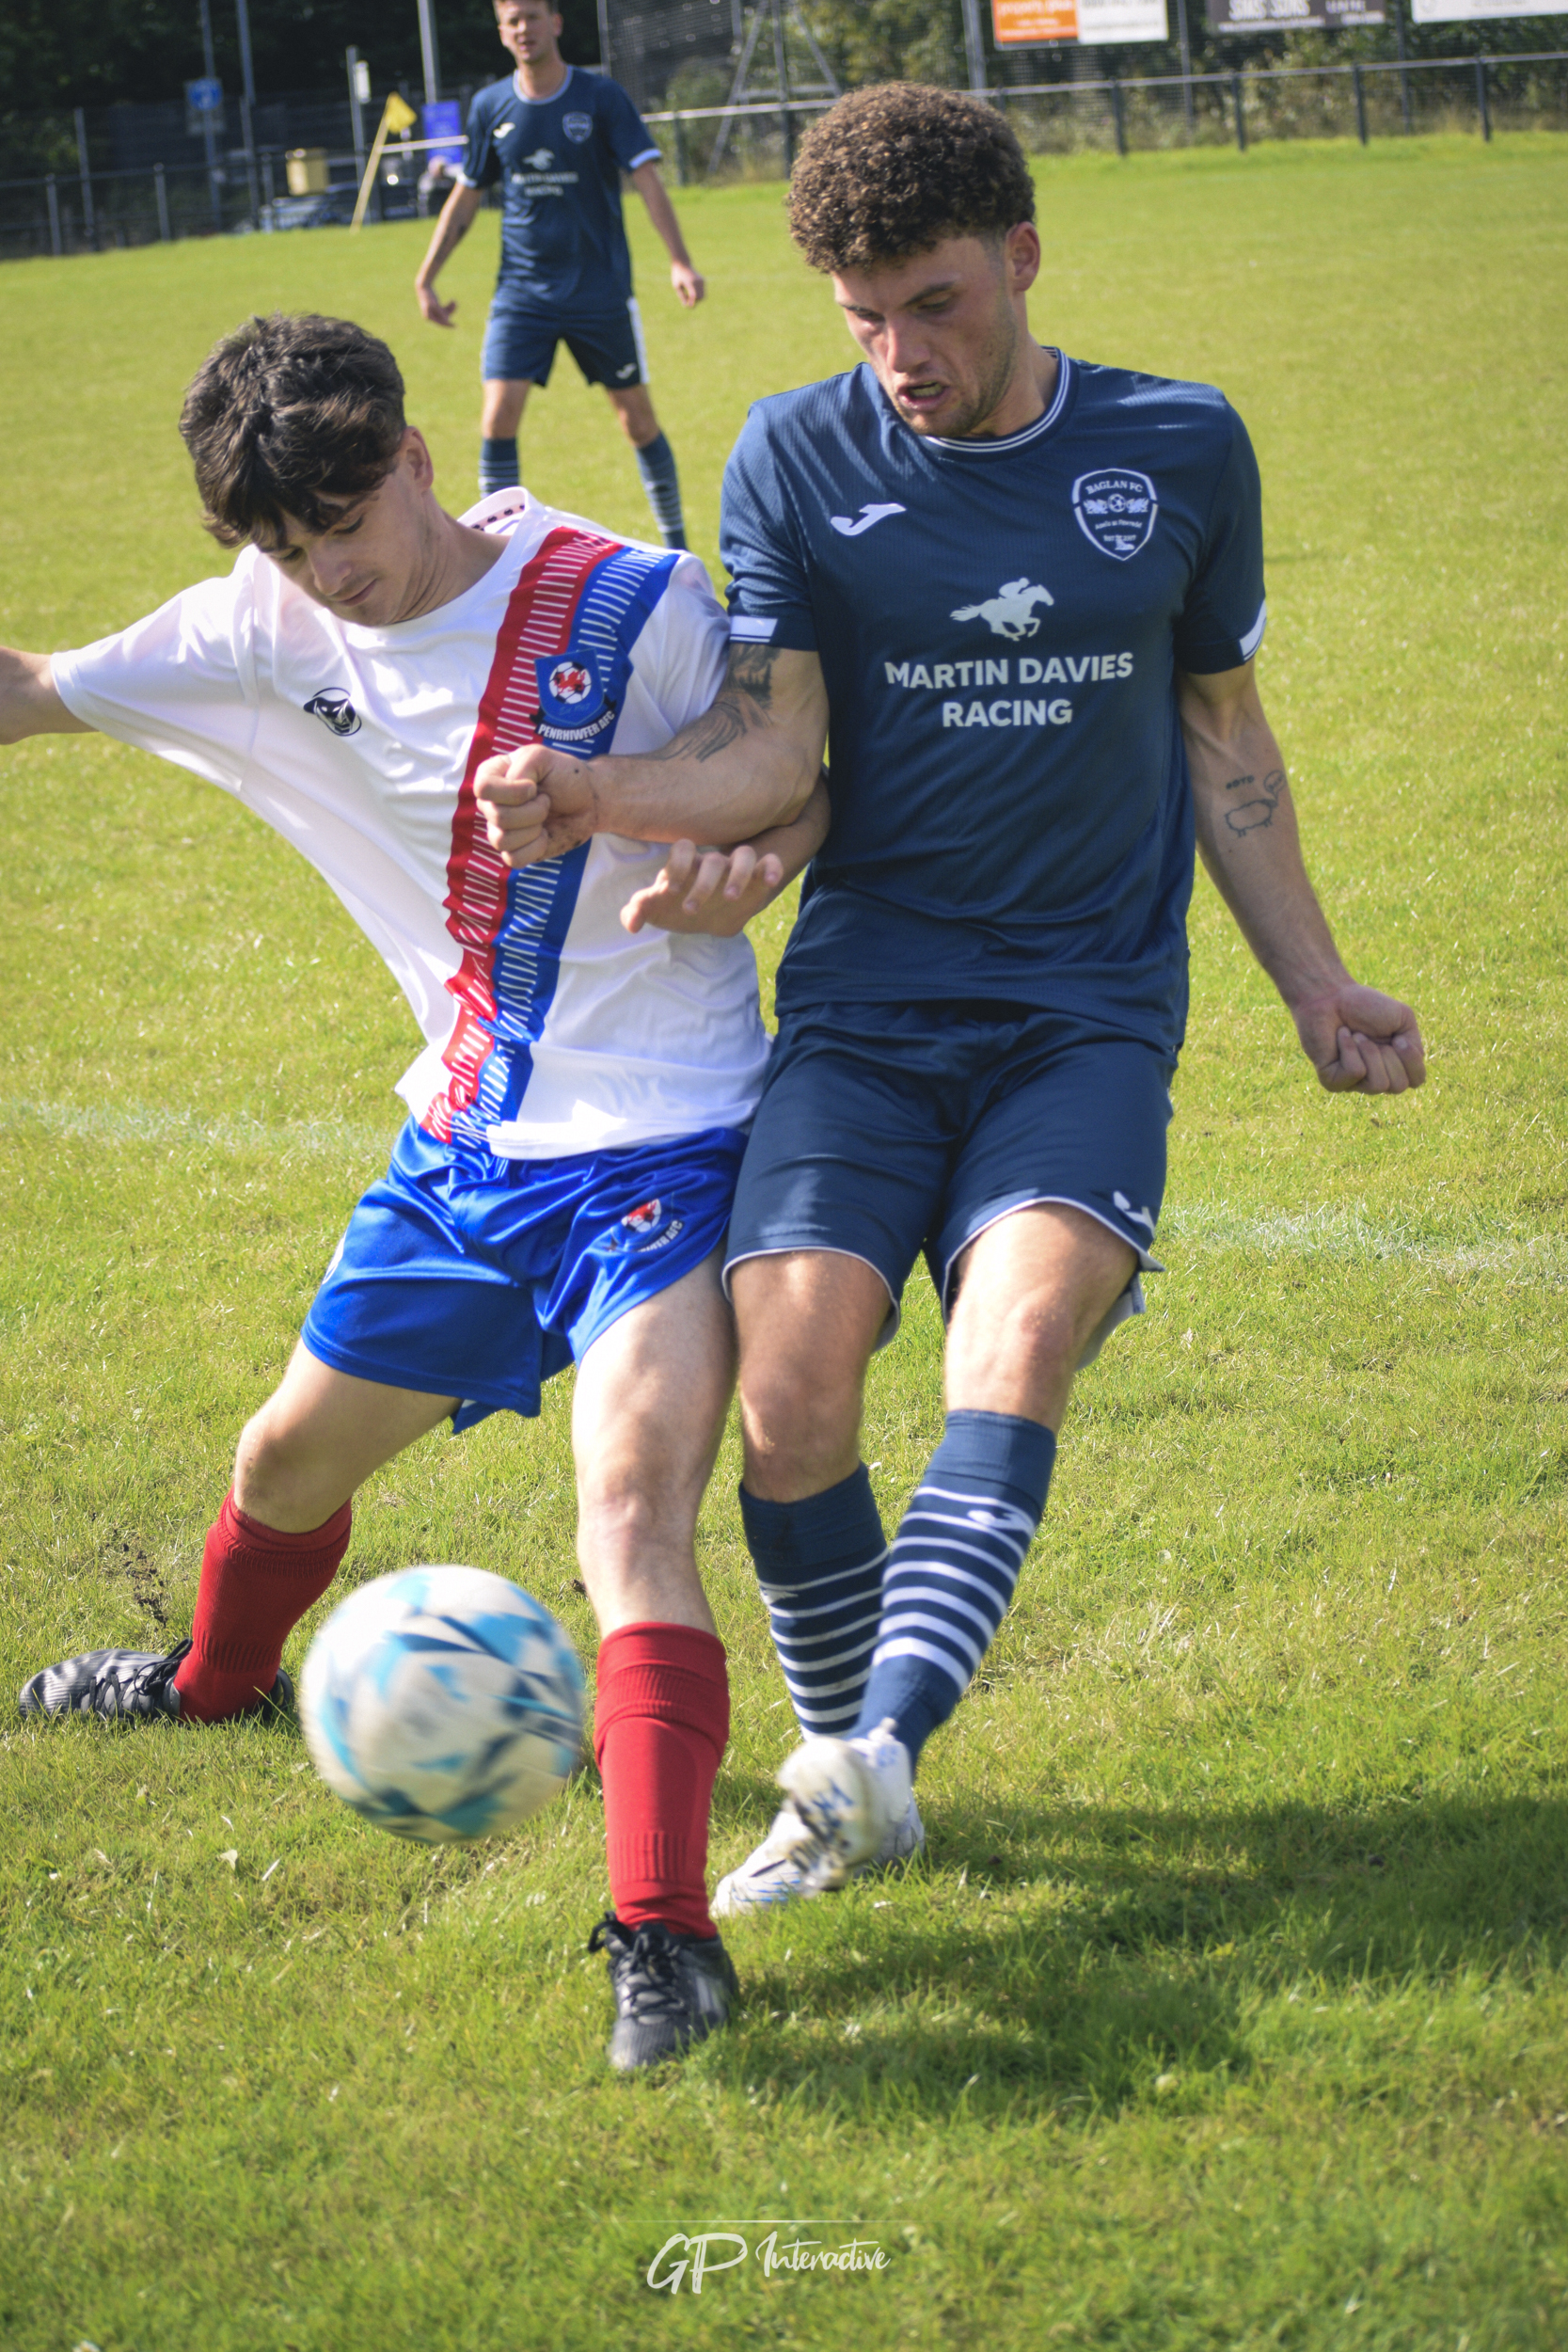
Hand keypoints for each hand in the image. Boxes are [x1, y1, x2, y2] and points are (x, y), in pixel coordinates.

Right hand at [416, 283, 456, 327]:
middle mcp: (430, 316)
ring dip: (451, 309)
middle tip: (455, 303)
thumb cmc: (428, 295)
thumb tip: (446, 320)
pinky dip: (449, 306)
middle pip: (443, 318)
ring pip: (445, 313)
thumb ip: (440, 312)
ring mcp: (433, 312)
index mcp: (428, 317)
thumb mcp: (435, 304)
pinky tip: (453, 301)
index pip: (440, 323)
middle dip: (450, 312)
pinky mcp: (436, 307)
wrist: (424, 286)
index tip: (455, 325)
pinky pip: (444, 309)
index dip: (448, 324)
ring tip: (454, 301)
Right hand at [475, 747, 599, 866]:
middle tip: (546, 801)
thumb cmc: (565, 776)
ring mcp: (500, 828)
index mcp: (492, 775)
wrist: (588, 801)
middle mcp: (491, 803)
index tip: (534, 787)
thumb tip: (510, 798)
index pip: (483, 788)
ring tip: (544, 817)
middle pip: (497, 816)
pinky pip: (512, 859)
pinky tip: (544, 835)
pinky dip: (535, 848)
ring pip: (501, 840)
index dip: (512, 791)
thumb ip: (522, 768)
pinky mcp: (514, 849)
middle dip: (532, 811)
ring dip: (533, 829)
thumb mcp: (543, 758)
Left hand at [621, 840, 783, 935]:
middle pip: (711, 860)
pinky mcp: (757, 880)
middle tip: (690, 910)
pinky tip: (771, 880)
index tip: (669, 891)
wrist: (708, 916)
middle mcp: (712, 863)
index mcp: (687, 865)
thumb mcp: (659, 911)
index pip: (682, 849)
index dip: (676, 866)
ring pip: (744, 855)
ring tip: (730, 898)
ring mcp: (736, 869)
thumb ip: (640, 911)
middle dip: (702, 885)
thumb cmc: (677, 905)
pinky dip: (772, 867)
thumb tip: (631, 924)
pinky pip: (769, 862)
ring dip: (738, 875)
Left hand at [670, 261, 703, 308]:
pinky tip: (691, 290)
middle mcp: (697, 281)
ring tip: (688, 294)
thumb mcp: (676, 286)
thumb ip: (681, 296)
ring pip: (703, 295)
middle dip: (695, 302)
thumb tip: (686, 305)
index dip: (692, 302)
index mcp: (690, 282)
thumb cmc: (678, 275)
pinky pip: (702, 292)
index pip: (694, 295)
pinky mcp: (703, 280)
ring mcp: (701, 281)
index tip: (688, 307)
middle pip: (700, 297)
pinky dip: (698, 294)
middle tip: (688, 300)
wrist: (682, 264)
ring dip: (697, 299)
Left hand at [1291, 982, 1426, 1094]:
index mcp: (1396, 1066)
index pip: (1417, 1081)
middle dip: (1388, 1055)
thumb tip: (1411, 1080)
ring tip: (1356, 1035)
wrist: (1331, 996)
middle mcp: (1376, 1079)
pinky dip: (1350, 1048)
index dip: (1411, 1059)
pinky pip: (1354, 1072)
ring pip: (1378, 1084)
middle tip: (1371, 1036)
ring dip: (1369, 1051)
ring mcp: (1354, 1084)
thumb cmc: (1366, 1007)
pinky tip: (1341, 1036)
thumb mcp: (1403, 1020)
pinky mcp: (1333, 1082)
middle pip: (1398, 1086)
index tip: (1398, 1037)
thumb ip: (1415, 1048)